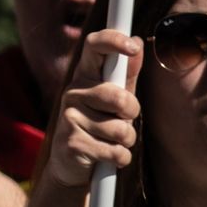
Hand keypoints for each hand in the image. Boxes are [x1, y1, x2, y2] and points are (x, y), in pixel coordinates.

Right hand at [43, 29, 141, 187]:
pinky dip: (119, 158)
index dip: (113, 40)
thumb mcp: (114, 100)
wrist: (71, 166)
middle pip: (119, 96)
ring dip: (125, 141)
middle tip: (123, 120)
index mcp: (84, 77)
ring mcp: (69, 118)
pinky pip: (115, 151)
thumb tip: (137, 40)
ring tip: (111, 141)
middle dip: (131, 113)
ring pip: (121, 129)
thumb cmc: (98, 127)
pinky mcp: (72, 143)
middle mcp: (72, 92)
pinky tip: (106, 157)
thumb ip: (127, 74)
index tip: (132, 46)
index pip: (94, 46)